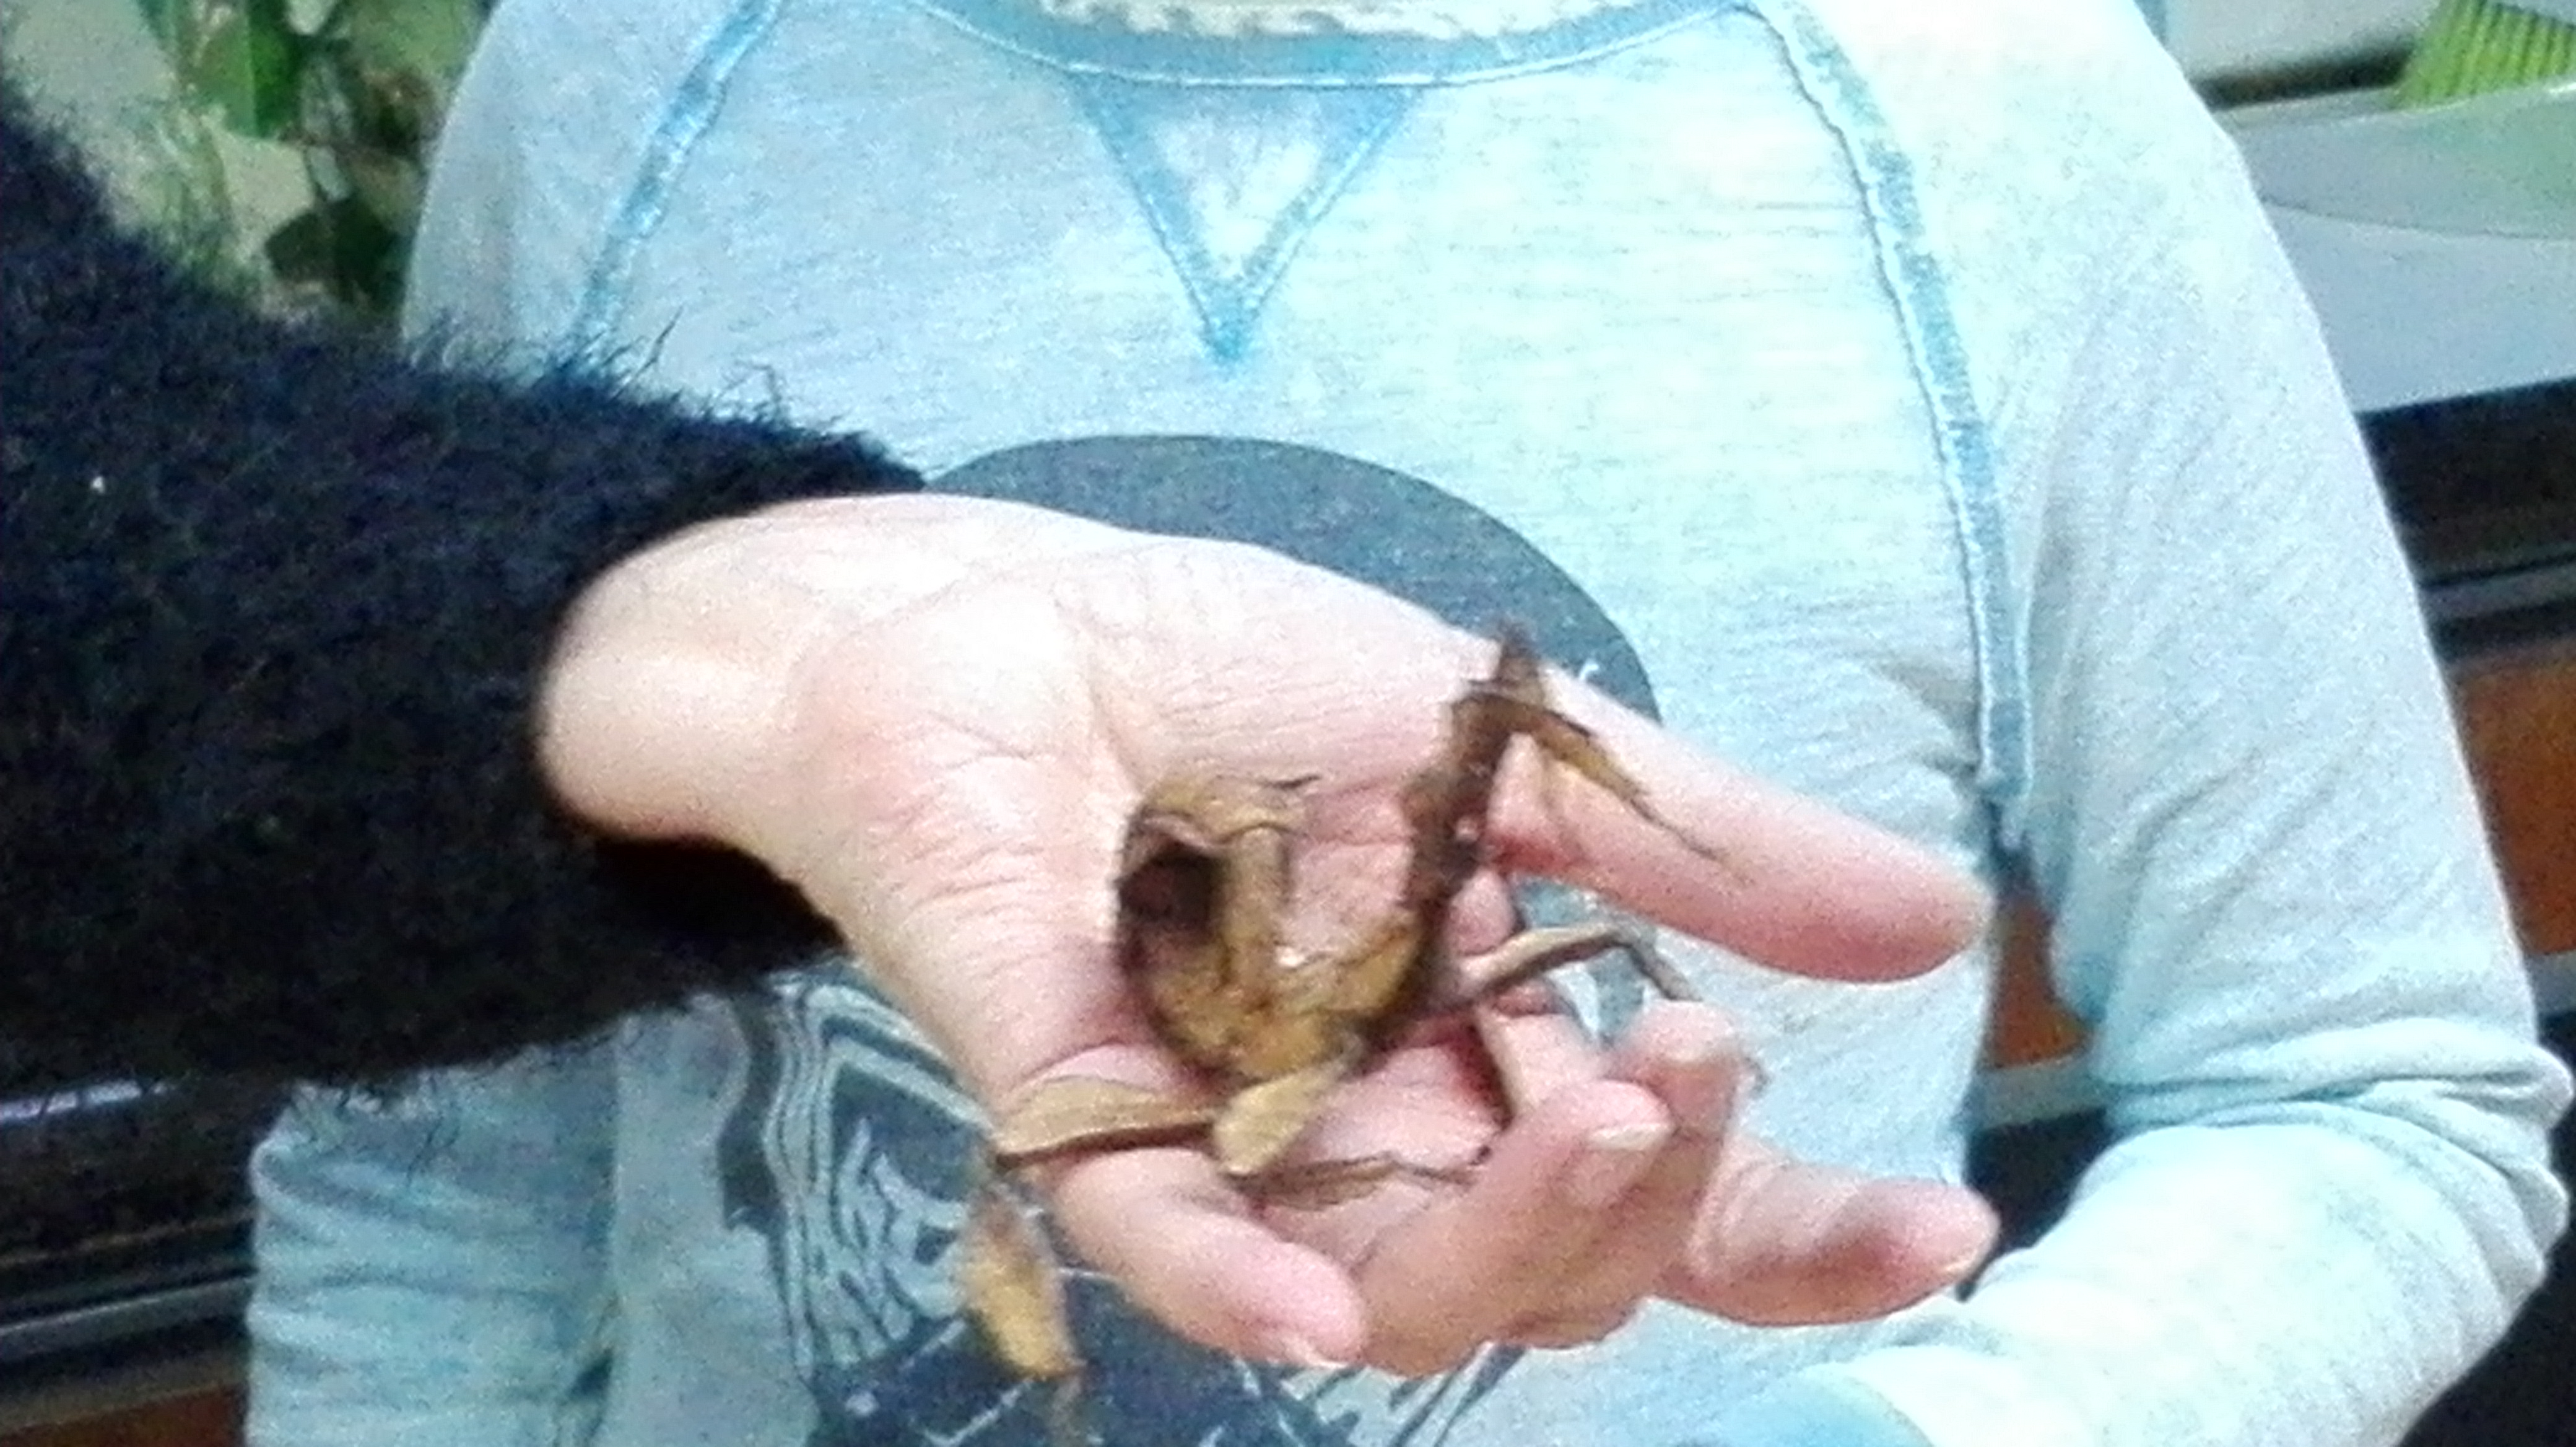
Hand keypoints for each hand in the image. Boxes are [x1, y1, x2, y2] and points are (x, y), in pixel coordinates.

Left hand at [538, 493, 1996, 1370]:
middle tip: (1692, 1066)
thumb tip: (1938, 924)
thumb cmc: (1229, 670)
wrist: (987, 609)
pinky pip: (1160, 1237)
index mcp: (1483, 1038)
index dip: (1796, 1228)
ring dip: (1523, 1233)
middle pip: (1552, 1259)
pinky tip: (1320, 1311)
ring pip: (1400, 1280)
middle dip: (1660, 1202)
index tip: (1934, 1222)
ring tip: (1610, 1112)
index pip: (1661, 1176)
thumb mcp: (1513, 740)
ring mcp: (1230, 1129)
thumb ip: (1701, 843)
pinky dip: (1239, 1280)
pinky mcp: (1075, 1102)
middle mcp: (1373, 1117)